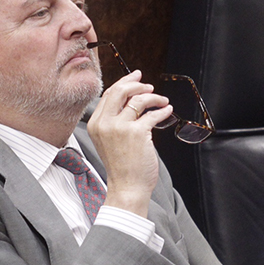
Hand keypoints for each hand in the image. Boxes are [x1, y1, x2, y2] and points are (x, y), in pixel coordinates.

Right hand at [87, 70, 172, 217]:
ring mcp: (120, 128)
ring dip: (153, 97)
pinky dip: (162, 110)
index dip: (124, 83)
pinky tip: (167, 111)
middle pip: (120, 90)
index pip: (108, 94)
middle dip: (136, 84)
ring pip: (138, 99)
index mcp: (96, 124)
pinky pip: (153, 114)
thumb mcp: (109, 140)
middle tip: (148, 86)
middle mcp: (105, 123)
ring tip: (161, 100)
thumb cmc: (122, 167)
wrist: (127, 187)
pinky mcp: (137, 133)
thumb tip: (131, 100)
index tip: (135, 78)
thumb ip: (114, 121)